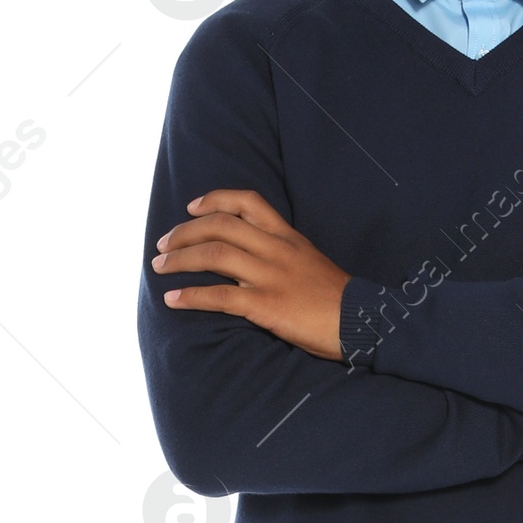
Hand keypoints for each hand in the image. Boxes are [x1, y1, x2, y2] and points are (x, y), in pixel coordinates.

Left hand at [154, 189, 348, 358]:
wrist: (363, 322)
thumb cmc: (337, 299)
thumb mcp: (311, 262)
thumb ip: (283, 253)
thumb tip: (253, 256)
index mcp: (288, 238)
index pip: (248, 202)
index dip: (214, 200)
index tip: (191, 207)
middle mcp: (277, 250)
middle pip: (220, 226)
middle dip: (184, 232)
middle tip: (163, 244)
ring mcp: (271, 277)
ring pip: (214, 255)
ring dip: (179, 259)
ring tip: (158, 267)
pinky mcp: (267, 305)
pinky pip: (220, 296)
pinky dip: (190, 296)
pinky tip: (172, 299)